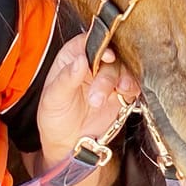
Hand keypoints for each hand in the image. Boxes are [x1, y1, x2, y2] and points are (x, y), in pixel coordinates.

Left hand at [33, 36, 140, 161]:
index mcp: (72, 57)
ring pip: (123, 68)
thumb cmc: (55, 117)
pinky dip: (132, 87)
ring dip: (122, 80)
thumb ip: (66, 78)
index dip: (100, 45)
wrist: (69, 143)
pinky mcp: (121, 93)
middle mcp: (92, 63)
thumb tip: (79, 60)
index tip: (107, 56)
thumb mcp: (53, 98)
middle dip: (107, 75)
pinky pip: (132, 84)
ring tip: (118, 93)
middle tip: (97, 97)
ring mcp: (108, 77)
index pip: (88, 42)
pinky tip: (126, 93)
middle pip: (109, 55)